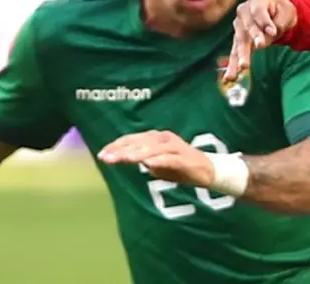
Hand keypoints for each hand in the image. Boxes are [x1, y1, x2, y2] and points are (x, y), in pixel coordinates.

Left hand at [97, 131, 213, 188]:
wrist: (208, 171)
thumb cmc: (180, 167)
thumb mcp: (157, 163)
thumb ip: (141, 159)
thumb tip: (123, 158)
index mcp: (156, 138)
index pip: (132, 139)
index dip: (116, 146)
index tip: (101, 154)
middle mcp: (164, 138)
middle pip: (139, 142)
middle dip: (121, 150)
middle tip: (105, 157)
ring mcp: (175, 147)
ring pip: (151, 148)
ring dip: (136, 154)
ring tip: (123, 159)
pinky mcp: (184, 158)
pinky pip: (169, 158)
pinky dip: (158, 160)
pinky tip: (148, 164)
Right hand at [224, 0, 297, 82]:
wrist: (275, 10)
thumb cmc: (282, 10)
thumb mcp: (286, 13)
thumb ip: (276, 25)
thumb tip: (262, 43)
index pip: (259, 11)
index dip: (265, 21)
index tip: (273, 32)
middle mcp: (243, 11)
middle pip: (248, 26)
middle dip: (254, 37)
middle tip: (260, 46)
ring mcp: (239, 25)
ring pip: (239, 41)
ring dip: (241, 55)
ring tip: (242, 68)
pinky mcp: (239, 38)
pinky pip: (235, 51)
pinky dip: (233, 64)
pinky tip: (229, 77)